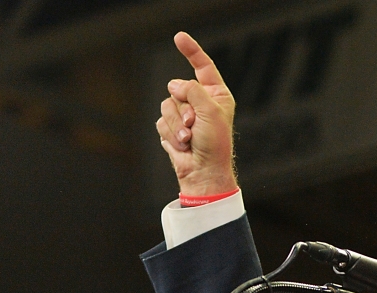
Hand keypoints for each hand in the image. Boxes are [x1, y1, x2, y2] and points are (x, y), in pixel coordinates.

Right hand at [156, 32, 237, 195]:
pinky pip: (161, 121)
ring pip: (167, 105)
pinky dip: (170, 134)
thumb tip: (173, 85)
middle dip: (183, 107)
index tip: (179, 37)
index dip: (191, 51)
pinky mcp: (172, 127)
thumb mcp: (211, 112)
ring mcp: (185, 114)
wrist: (203, 172)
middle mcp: (200, 102)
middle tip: (194, 125)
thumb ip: (192, 90)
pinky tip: (182, 146)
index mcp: (216, 95)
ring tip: (189, 139)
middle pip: (178, 87)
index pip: (203, 66)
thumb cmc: (215, 144)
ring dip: (176, 125)